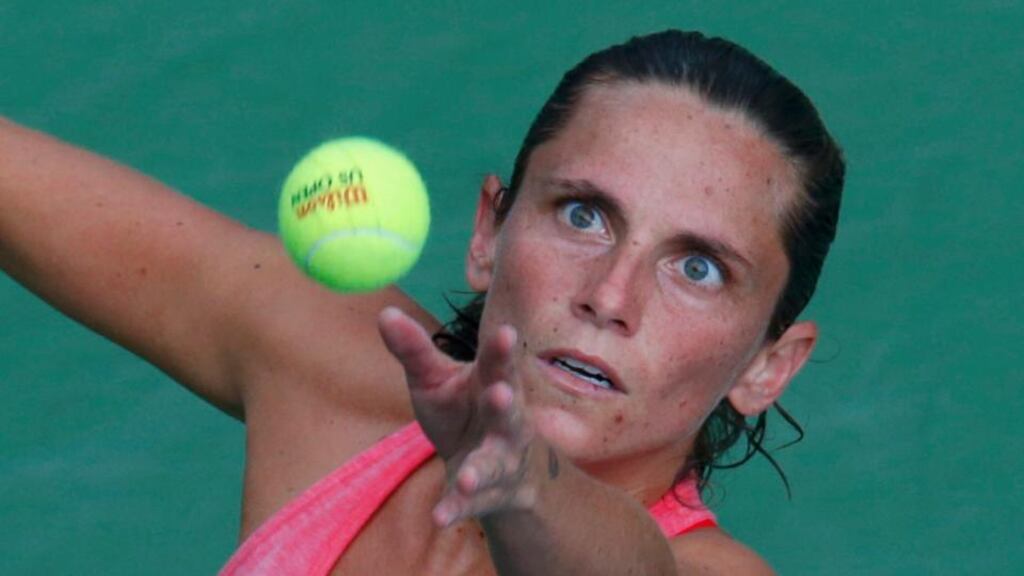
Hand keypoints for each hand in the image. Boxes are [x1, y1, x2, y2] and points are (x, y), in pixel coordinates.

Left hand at [378, 306, 538, 526]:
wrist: (496, 471)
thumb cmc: (463, 411)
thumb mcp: (436, 380)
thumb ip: (414, 350)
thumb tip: (384, 312)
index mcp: (494, 384)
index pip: (499, 364)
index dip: (502, 350)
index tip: (505, 332)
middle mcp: (506, 422)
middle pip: (509, 413)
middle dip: (505, 405)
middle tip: (500, 394)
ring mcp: (502, 460)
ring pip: (496, 464)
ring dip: (483, 470)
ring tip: (469, 477)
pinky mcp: (490, 494)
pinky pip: (475, 504)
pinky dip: (458, 508)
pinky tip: (440, 517)